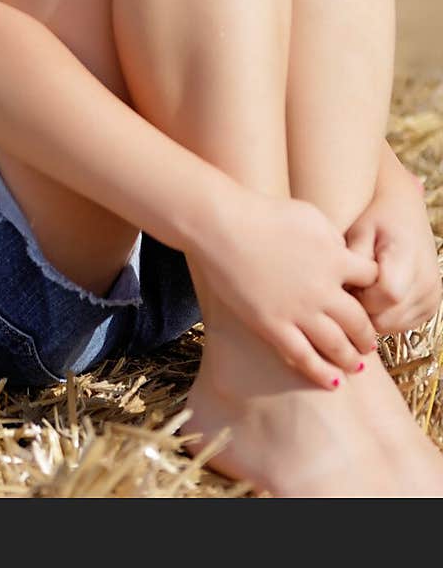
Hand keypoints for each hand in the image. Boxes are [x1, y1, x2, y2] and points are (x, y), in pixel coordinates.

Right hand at [198, 189, 379, 390]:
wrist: (222, 227)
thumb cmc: (264, 214)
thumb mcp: (310, 216)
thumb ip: (333, 238)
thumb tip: (343, 254)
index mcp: (335, 258)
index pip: (371, 279)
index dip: (373, 287)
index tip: (368, 298)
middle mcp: (323, 290)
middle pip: (359, 321)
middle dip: (367, 336)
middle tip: (369, 344)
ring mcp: (298, 311)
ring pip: (337, 345)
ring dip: (351, 358)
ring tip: (356, 366)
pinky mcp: (273, 326)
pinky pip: (303, 357)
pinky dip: (321, 372)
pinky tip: (332, 382)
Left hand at [345, 162, 441, 334]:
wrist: (403, 210)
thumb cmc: (376, 217)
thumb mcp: (359, 231)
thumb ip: (354, 262)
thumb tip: (346, 294)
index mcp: (410, 260)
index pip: (386, 297)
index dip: (360, 296)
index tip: (346, 281)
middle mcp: (427, 283)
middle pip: (387, 318)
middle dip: (361, 309)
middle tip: (349, 285)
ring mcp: (432, 297)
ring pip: (392, 325)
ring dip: (372, 313)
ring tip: (362, 286)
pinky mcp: (431, 306)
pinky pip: (401, 324)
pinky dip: (385, 315)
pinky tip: (374, 293)